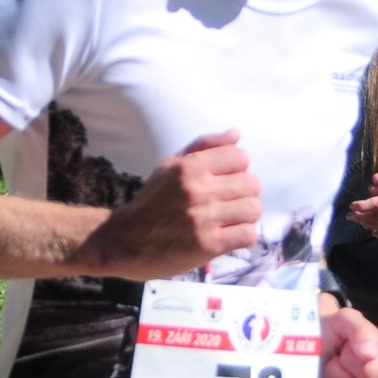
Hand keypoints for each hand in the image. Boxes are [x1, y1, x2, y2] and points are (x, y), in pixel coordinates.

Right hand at [77, 130, 262, 277]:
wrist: (124, 241)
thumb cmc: (151, 202)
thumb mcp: (170, 166)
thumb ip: (204, 147)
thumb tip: (237, 134)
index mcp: (190, 166)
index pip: (241, 157)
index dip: (237, 170)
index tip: (225, 181)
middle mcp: (198, 189)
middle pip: (252, 184)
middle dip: (243, 194)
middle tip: (227, 204)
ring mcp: (204, 217)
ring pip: (254, 209)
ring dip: (244, 216)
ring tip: (228, 220)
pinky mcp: (208, 244)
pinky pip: (247, 234)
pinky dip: (241, 236)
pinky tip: (227, 236)